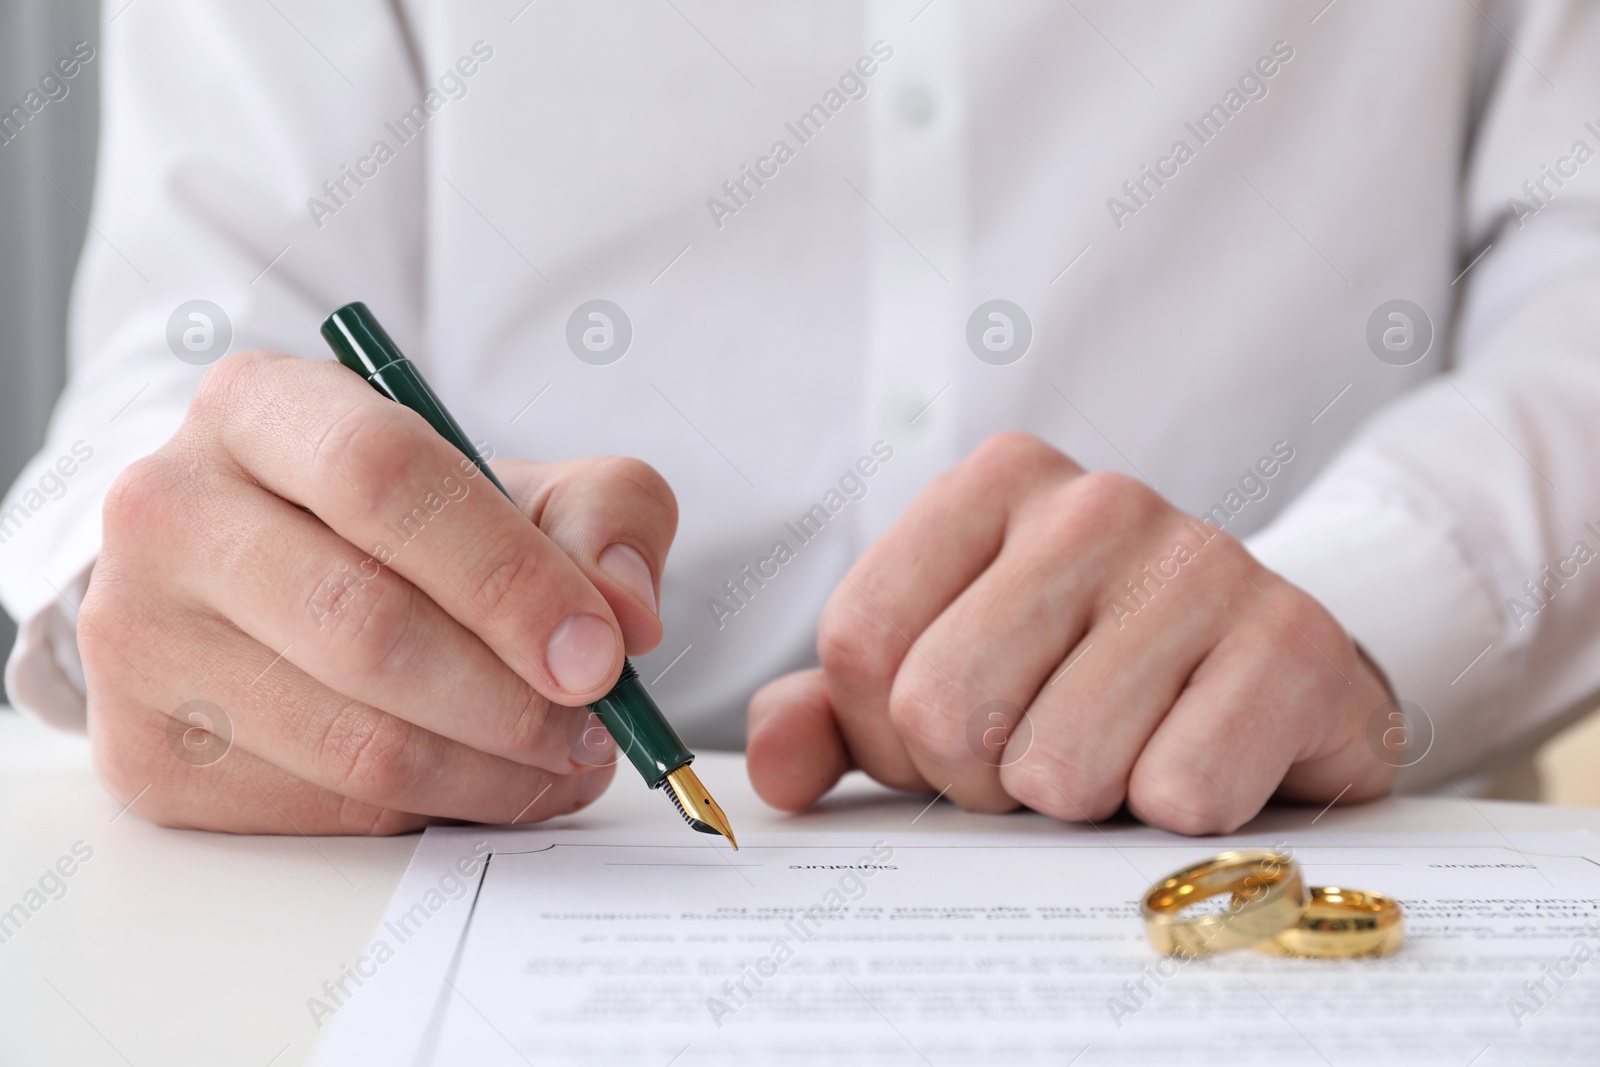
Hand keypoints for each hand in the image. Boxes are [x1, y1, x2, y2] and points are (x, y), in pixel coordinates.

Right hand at [81, 351, 676, 832]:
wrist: (267, 585)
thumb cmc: (404, 528)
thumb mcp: (516, 483)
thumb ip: (602, 516)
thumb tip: (627, 614)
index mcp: (260, 406)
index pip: (383, 479)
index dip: (507, 576)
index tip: (599, 652)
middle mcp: (170, 511)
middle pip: (364, 626)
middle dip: (511, 698)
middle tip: (593, 724)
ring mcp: (139, 640)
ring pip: (351, 743)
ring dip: (490, 773)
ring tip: (558, 757)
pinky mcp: (147, 755)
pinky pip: (323, 813)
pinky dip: (430, 812)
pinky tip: (476, 780)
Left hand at [747, 433, 1394, 833]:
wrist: (1276, 679)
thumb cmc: (1086, 680)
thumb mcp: (945, 679)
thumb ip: (838, 714)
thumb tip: (775, 772)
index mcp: (992, 485)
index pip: (860, 644)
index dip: (892, 736)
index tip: (959, 736)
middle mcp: (1096, 502)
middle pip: (942, 708)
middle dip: (982, 781)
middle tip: (1045, 758)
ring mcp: (1204, 562)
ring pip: (1056, 770)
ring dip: (1084, 806)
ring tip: (1130, 754)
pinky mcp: (1293, 645)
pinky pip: (1177, 794)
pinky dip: (1180, 816)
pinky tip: (1207, 762)